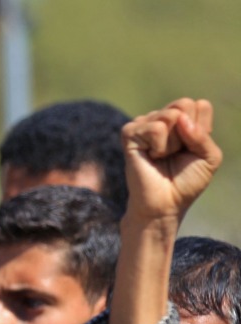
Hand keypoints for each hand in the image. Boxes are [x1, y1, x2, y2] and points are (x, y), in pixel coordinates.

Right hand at [121, 98, 221, 224]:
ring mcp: (143, 124)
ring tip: (162, 157)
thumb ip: (202, 134)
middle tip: (175, 153)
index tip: (191, 150)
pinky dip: (159, 146)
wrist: (164, 205)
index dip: (202, 129)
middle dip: (187, 132)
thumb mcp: (209, 157)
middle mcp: (161, 118)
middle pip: (183, 104)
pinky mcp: (130, 134)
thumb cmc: (185, 183)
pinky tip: (151, 157)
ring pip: (171, 116)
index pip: (199, 105)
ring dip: (172, 143)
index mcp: (181, 120)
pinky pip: (155, 128)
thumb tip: (178, 118)